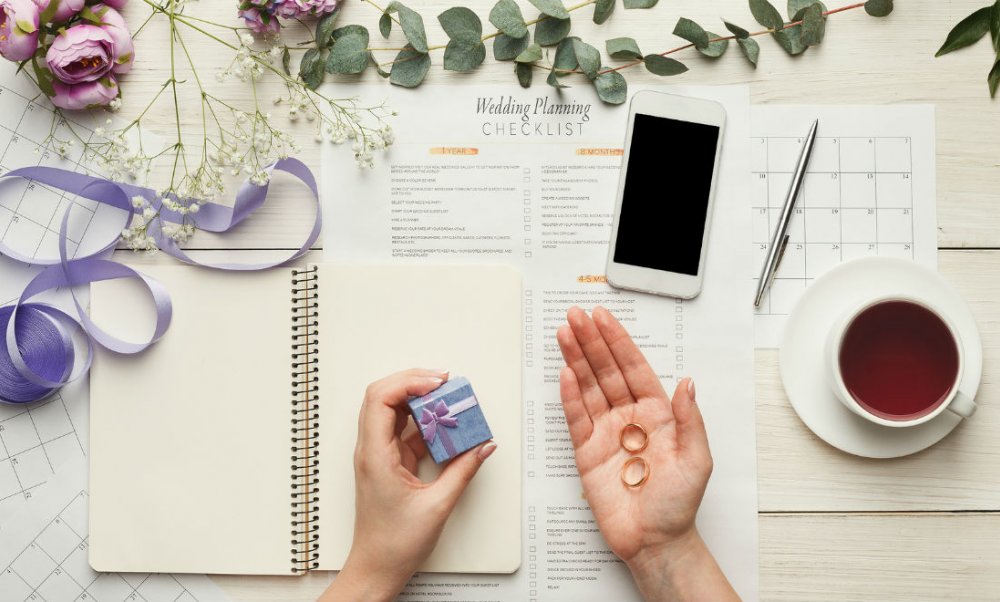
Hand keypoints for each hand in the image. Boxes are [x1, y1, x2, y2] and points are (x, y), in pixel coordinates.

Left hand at [320, 369, 496, 601]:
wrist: (377, 567)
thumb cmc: (395, 543)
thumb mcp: (438, 506)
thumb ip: (463, 470)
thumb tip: (483, 445)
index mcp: (375, 456)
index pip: (380, 399)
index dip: (408, 382)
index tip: (437, 383)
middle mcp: (371, 450)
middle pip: (383, 396)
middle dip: (414, 382)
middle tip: (444, 382)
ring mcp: (378, 454)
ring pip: (392, 410)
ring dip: (419, 400)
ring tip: (448, 399)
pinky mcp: (388, 462)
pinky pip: (403, 430)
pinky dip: (424, 421)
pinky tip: (444, 424)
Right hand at [557, 307, 736, 600]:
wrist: (654, 542)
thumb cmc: (678, 505)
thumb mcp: (697, 460)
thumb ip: (690, 419)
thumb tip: (687, 383)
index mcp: (658, 414)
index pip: (634, 368)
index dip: (618, 341)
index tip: (604, 319)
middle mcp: (630, 418)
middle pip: (607, 371)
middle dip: (591, 342)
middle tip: (576, 317)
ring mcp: (606, 433)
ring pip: (588, 387)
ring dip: (576, 360)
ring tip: (565, 334)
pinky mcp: (587, 452)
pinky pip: (576, 418)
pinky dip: (569, 396)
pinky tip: (564, 373)